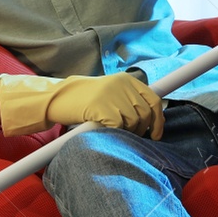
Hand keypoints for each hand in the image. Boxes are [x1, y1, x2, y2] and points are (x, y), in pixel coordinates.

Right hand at [0, 72, 164, 138]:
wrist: (59, 98)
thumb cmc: (83, 99)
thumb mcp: (109, 91)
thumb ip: (127, 99)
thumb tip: (149, 120)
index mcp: (127, 80)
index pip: (153, 100)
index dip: (158, 120)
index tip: (157, 134)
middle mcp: (123, 85)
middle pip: (145, 114)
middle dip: (142, 129)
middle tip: (132, 136)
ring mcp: (113, 96)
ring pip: (134, 122)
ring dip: (128, 133)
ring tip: (115, 133)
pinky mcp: (104, 108)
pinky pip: (119, 127)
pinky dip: (115, 133)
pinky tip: (106, 131)